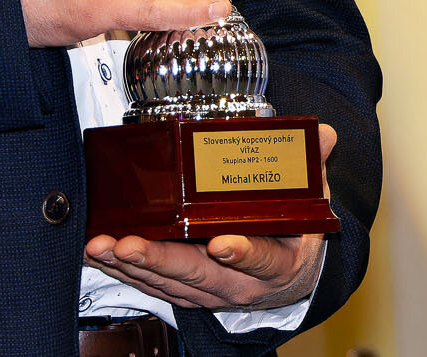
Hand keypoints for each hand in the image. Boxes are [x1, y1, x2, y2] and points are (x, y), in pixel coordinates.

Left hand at [84, 125, 337, 310]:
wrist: (287, 279)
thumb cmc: (291, 233)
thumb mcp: (310, 201)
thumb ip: (311, 165)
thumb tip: (324, 134)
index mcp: (278, 262)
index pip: (261, 259)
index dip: (242, 253)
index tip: (221, 245)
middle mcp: (243, 284)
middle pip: (200, 274)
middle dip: (160, 260)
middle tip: (129, 244)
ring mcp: (212, 292)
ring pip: (169, 283)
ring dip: (132, 267)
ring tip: (103, 247)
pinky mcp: (187, 293)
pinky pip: (154, 286)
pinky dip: (126, 273)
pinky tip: (102, 256)